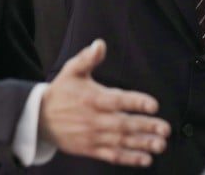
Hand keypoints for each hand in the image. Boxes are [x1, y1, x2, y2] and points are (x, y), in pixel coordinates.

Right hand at [40, 40, 169, 166]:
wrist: (39, 119)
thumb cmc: (61, 92)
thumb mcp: (71, 70)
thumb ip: (87, 58)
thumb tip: (100, 44)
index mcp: (92, 98)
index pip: (118, 101)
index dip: (136, 102)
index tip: (154, 105)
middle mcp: (94, 119)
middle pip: (124, 124)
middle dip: (146, 126)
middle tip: (165, 128)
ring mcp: (93, 136)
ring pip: (121, 142)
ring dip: (142, 144)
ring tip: (160, 144)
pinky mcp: (91, 149)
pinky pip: (112, 156)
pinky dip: (129, 159)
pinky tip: (145, 159)